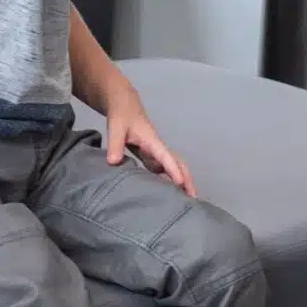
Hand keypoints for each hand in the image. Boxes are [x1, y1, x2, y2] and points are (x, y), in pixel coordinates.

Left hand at [99, 79, 195, 196]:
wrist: (124, 106)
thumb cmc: (122, 116)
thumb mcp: (116, 127)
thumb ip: (115, 144)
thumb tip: (114, 162)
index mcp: (152, 141)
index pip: (165, 156)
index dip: (173, 169)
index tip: (180, 183)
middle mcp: (157, 148)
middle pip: (178, 163)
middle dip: (187, 179)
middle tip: (193, 198)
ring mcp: (155, 153)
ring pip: (173, 168)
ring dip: (181, 182)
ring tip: (185, 201)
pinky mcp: (150, 156)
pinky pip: (162, 170)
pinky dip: (168, 181)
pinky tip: (167, 194)